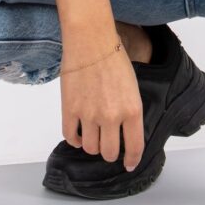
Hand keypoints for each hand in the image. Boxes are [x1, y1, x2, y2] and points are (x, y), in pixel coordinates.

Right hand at [60, 37, 144, 170]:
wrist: (91, 41)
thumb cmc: (114, 57)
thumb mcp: (132, 86)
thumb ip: (129, 110)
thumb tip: (123, 130)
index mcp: (132, 110)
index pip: (134, 147)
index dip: (132, 160)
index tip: (129, 164)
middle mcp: (111, 117)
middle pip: (109, 153)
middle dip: (110, 153)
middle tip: (109, 145)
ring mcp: (89, 115)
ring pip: (90, 148)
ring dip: (92, 145)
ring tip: (93, 136)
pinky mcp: (70, 110)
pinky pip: (70, 137)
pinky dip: (75, 140)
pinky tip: (78, 134)